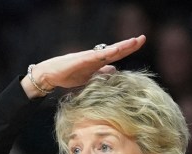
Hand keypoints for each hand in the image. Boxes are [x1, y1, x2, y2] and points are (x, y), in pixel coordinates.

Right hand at [24, 35, 146, 96]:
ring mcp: (88, 57)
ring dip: (121, 47)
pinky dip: (106, 54)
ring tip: (133, 42)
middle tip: (142, 38)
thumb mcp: (90, 78)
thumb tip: (115, 71)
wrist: (50, 75)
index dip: (128, 48)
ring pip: (108, 51)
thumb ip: (102, 74)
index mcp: (98, 61)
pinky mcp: (81, 60)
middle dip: (129, 45)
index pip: (116, 54)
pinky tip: (115, 51)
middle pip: (116, 50)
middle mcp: (95, 57)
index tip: (140, 41)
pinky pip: (96, 56)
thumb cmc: (68, 75)